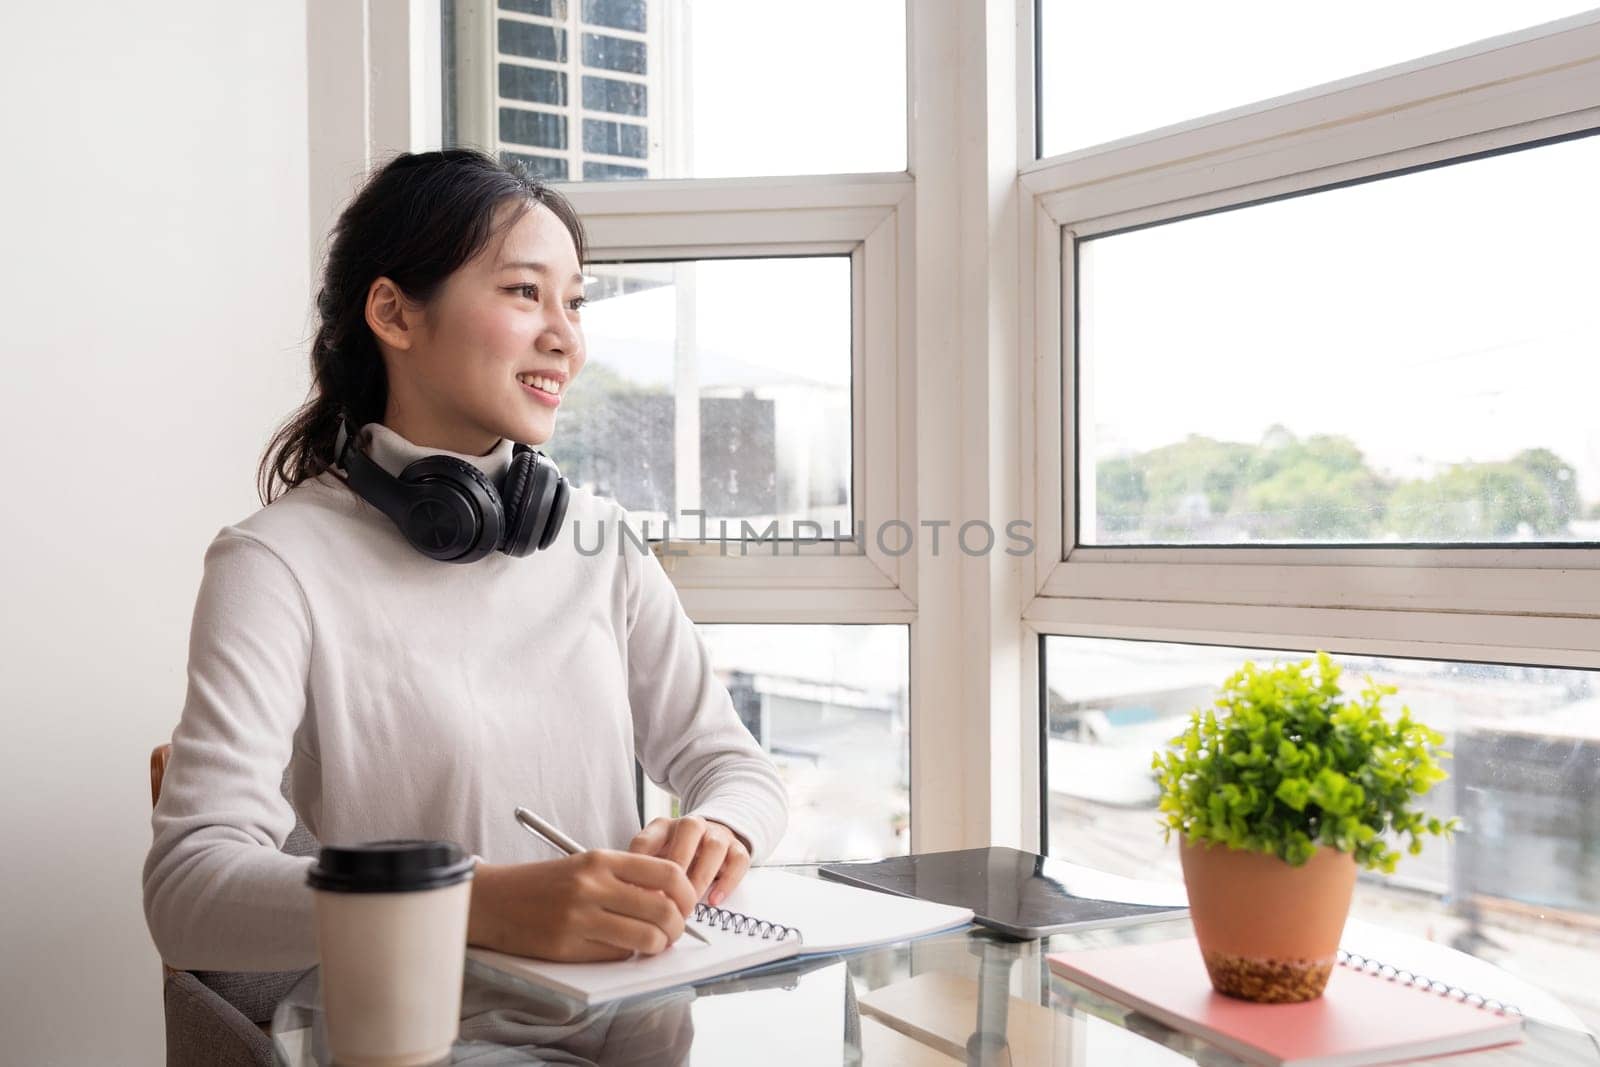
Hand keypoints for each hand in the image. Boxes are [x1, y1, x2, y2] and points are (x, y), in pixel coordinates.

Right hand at [467, 851, 696, 961]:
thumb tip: (671, 900)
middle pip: (662, 910)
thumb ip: (627, 877)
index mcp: (601, 860)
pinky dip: (626, 955)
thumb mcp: (586, 865)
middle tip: (674, 931)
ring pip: (645, 939)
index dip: (687, 893)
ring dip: (657, 946)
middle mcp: (592, 886)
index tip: (687, 904)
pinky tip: (619, 947)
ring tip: (653, 944)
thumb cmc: (545, 883)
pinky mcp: (567, 947)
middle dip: (678, 927)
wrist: (493, 900)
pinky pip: (617, 956)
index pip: (667, 874)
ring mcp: (579, 918)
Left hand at [627, 815, 750, 906]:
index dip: (641, 866)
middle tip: (669, 896)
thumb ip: (643, 874)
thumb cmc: (676, 856)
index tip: (637, 893)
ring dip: (701, 876)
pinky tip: (713, 901)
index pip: (647, 839)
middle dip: (678, 866)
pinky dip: (727, 882)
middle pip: (689, 830)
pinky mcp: (738, 848)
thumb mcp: (655, 859)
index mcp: (663, 827)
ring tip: (690, 902)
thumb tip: (631, 900)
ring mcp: (718, 834)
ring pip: (714, 846)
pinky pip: (739, 860)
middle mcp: (692, 825)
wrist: (711, 838)